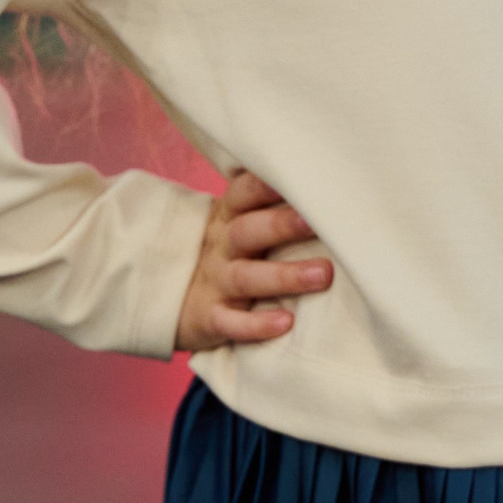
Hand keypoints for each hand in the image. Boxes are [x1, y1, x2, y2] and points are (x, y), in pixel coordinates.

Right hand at [176, 169, 330, 352]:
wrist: (174, 298)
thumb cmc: (229, 253)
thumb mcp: (239, 223)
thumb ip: (272, 206)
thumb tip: (329, 187)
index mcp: (228, 216)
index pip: (244, 192)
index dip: (268, 184)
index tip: (302, 176)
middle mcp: (220, 246)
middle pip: (247, 231)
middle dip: (282, 225)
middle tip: (319, 223)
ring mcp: (214, 282)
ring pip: (246, 277)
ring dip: (284, 276)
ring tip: (322, 275)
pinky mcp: (209, 318)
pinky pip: (230, 322)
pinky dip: (257, 325)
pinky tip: (286, 323)